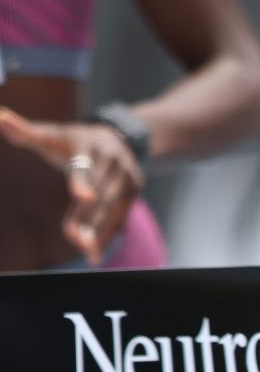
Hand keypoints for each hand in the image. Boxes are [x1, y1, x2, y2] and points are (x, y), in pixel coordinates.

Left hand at [0, 108, 144, 263]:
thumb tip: (0, 118)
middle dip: (88, 217)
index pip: (85, 166)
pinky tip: (95, 254)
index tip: (82, 197)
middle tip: (75, 239)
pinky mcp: (133, 191)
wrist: (119, 136)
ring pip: (112, 207)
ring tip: (87, 251)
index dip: (82, 182)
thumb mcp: (52, 134)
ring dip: (100, 231)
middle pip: (99, 193)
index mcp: (91, 146)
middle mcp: (114, 161)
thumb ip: (26, 132)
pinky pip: (121, 216)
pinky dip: (108, 235)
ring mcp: (127, 176)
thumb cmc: (74, 140)